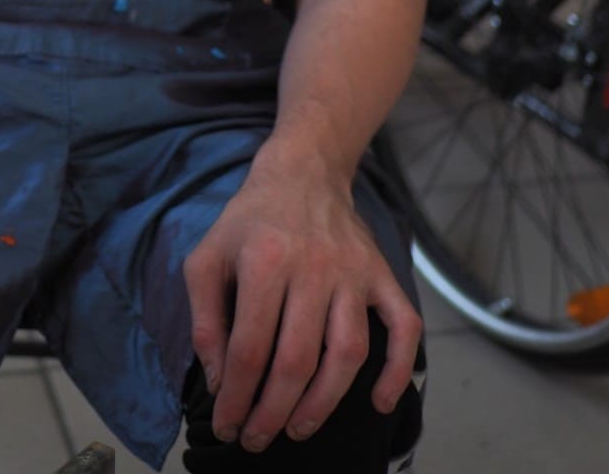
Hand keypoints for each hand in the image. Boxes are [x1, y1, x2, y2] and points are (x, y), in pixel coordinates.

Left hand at [183, 150, 421, 453]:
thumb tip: (220, 381)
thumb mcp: (207, 256)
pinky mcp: (381, 273)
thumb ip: (205, 319)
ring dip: (324, 402)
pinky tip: (379, 402)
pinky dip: (399, 369)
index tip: (227, 426)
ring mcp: (353, 271)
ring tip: (299, 428)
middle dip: (274, 411)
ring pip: (347, 352)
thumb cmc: (250, 220)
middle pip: (297, 359)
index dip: (237, 397)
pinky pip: (403, 327)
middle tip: (258, 438)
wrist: (302, 171)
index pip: (249, 348)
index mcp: (264, 261)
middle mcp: (312, 267)